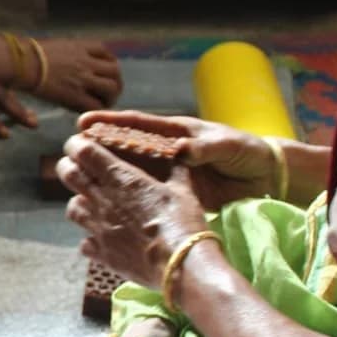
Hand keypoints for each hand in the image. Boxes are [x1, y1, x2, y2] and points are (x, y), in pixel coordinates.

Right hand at [34, 40, 123, 113]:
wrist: (18, 62)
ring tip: (103, 105)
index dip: (109, 63)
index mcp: (79, 47)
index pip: (106, 52)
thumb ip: (66, 54)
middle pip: (115, 70)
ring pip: (111, 88)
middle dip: (116, 82)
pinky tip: (88, 112)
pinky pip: (95, 105)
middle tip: (110, 93)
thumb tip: (66, 62)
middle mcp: (85, 61)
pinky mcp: (74, 95)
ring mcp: (81, 78)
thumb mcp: (52, 47)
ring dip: (111, 98)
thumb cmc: (27, 55)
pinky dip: (96, 110)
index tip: (105, 73)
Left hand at [58, 131, 211, 287]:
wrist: (181, 265)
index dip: (77, 144)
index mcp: (121, 178)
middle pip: (68, 174)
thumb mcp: (184, 190)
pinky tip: (105, 238)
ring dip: (79, 202)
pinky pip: (85, 243)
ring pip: (72, 208)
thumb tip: (180, 154)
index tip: (80, 143)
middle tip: (79, 168)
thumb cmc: (184, 222)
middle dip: (69, 166)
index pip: (83, 151)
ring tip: (93, 204)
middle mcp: (103, 200)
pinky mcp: (102, 254)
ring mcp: (99, 228)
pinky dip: (90, 239)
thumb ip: (176, 170)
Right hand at [76, 110, 281, 209]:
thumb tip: (181, 150)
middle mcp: (165, 153)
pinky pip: (145, 198)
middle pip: (125, 150)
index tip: (84, 123)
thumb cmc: (247, 152)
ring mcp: (167, 176)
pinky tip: (107, 212)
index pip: (138, 126)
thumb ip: (205, 147)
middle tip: (70, 153)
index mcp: (175, 133)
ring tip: (78, 184)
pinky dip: (128, 203)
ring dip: (106, 178)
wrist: (265, 178)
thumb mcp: (227, 146)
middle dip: (97, 150)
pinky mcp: (173, 196)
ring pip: (130, 176)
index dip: (111, 124)